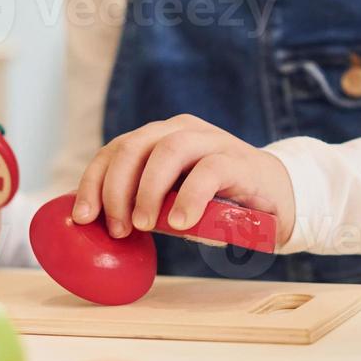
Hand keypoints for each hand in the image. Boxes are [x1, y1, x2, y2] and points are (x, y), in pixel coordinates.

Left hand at [72, 115, 295, 248]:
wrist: (276, 198)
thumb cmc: (217, 203)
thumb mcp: (172, 203)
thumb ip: (144, 207)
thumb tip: (101, 226)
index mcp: (159, 138)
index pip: (115, 150)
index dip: (93, 182)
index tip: (84, 217)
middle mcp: (182, 131)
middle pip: (134, 147)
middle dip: (116, 189)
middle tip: (118, 229)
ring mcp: (211, 142)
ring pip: (168, 152)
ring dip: (148, 192)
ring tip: (147, 226)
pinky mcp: (238, 160)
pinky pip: (208, 172)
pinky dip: (189, 199)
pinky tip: (181, 223)